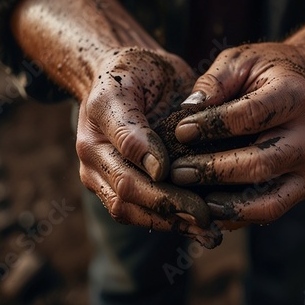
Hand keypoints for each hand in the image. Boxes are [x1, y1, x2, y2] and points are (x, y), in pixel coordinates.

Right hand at [76, 46, 221, 247]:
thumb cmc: (131, 71)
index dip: (160, 189)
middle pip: (130, 199)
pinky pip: (140, 209)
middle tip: (209, 220)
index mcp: (95, 136)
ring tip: (209, 233)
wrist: (129, 71)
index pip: (127, 172)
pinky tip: (198, 224)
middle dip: (171, 211)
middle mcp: (95, 161)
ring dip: (172, 223)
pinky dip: (169, 219)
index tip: (197, 199)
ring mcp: (104, 175)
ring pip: (134, 211)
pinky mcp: (120, 181)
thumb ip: (134, 128)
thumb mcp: (127, 85)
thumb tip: (158, 171)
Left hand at [170, 43, 304, 227]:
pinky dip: (238, 215)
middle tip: (177, 172)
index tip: (180, 131)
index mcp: (298, 96)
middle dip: (212, 171)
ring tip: (191, 198)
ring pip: (267, 200)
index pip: (249, 116)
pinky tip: (210, 208)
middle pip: (259, 164)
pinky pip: (271, 210)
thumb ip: (215, 81)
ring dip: (224, 205)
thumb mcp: (243, 61)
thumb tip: (189, 109)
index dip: (210, 127)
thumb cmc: (271, 73)